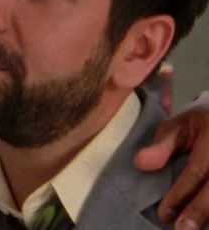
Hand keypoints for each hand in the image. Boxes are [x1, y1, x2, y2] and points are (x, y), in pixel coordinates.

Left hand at [134, 93, 208, 229]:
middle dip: (200, 209)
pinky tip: (206, 222)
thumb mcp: (179, 126)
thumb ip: (162, 146)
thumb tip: (140, 164)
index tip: (164, 213)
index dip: (181, 193)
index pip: (198, 170)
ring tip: (193, 228)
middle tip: (182, 229)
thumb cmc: (203, 123)